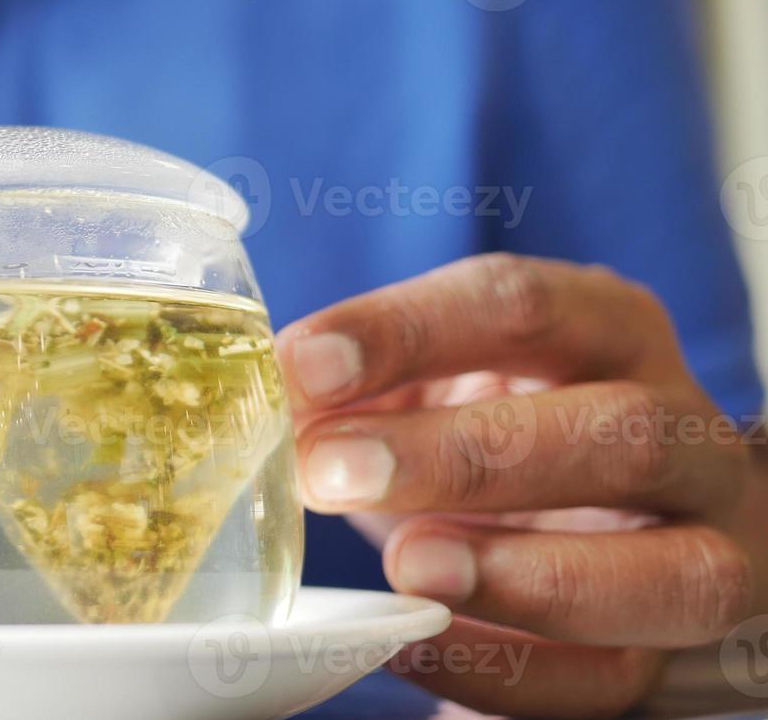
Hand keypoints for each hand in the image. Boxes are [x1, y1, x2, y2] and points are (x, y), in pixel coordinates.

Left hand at [274, 254, 766, 716]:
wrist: (590, 515)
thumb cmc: (494, 424)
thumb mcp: (435, 379)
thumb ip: (367, 384)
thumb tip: (275, 399)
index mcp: (610, 327)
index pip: (520, 302)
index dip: (403, 331)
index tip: (301, 367)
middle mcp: (682, 428)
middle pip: (616, 433)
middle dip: (465, 456)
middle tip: (333, 472)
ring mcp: (703, 544)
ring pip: (664, 572)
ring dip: (522, 575)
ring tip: (404, 567)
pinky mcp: (674, 649)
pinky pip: (613, 676)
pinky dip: (509, 669)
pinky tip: (411, 643)